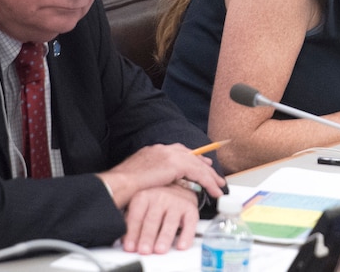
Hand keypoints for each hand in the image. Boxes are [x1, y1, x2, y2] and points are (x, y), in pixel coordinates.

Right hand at [98, 143, 225, 208]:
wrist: (120, 183)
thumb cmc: (124, 185)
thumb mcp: (139, 175)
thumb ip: (151, 174)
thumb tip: (157, 182)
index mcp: (155, 150)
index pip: (179, 152)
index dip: (192, 158)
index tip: (201, 163)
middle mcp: (164, 149)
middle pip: (191, 156)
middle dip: (205, 166)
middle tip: (215, 175)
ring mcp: (171, 155)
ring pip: (197, 165)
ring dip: (210, 177)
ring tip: (219, 186)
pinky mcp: (177, 164)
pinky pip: (199, 173)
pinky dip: (208, 182)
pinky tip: (214, 190)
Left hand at [121, 183, 203, 253]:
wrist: (178, 188)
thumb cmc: (155, 202)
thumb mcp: (139, 207)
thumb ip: (131, 222)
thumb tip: (123, 241)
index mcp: (144, 196)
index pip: (137, 217)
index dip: (132, 233)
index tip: (130, 247)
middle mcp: (160, 196)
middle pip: (152, 219)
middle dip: (147, 236)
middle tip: (144, 250)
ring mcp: (176, 201)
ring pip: (170, 222)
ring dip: (165, 237)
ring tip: (160, 249)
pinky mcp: (190, 208)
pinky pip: (190, 223)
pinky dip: (186, 235)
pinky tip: (181, 245)